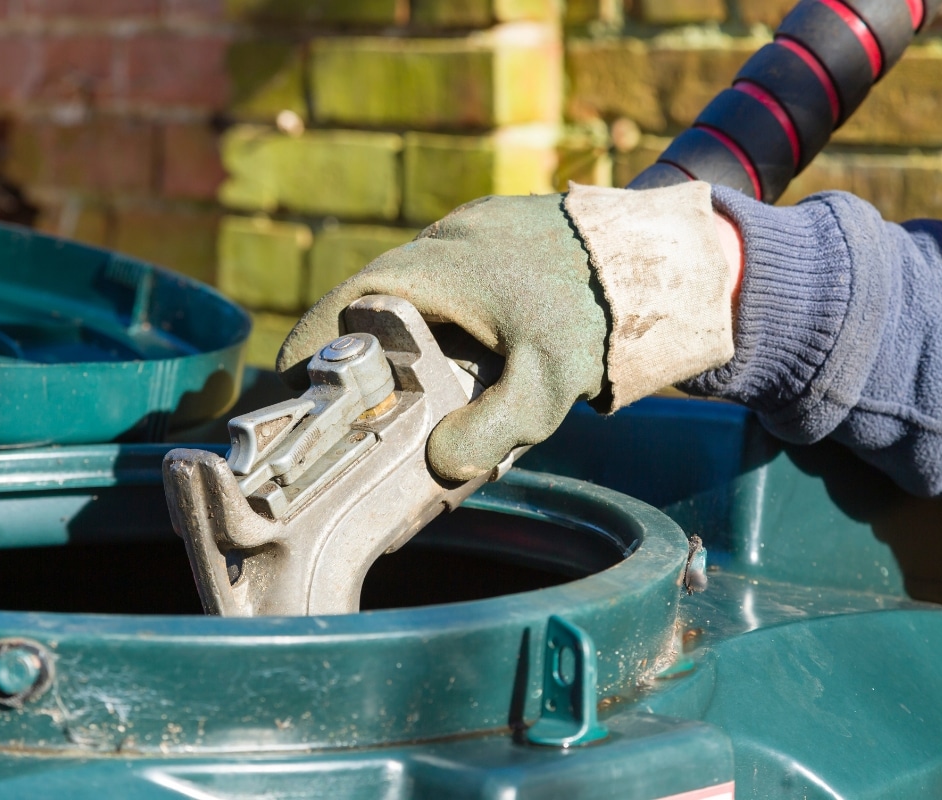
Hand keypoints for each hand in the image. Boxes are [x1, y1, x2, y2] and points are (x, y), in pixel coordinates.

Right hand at [277, 194, 609, 481]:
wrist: (658, 255)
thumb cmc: (597, 316)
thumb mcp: (545, 387)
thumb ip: (489, 431)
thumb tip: (437, 467)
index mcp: (427, 271)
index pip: (338, 311)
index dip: (303, 353)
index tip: (284, 394)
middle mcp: (434, 243)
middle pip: (363, 303)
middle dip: (343, 353)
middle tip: (334, 407)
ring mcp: (463, 232)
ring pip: (404, 291)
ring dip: (389, 334)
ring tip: (389, 389)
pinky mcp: (491, 233)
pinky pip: (440, 279)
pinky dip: (427, 315)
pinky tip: (447, 352)